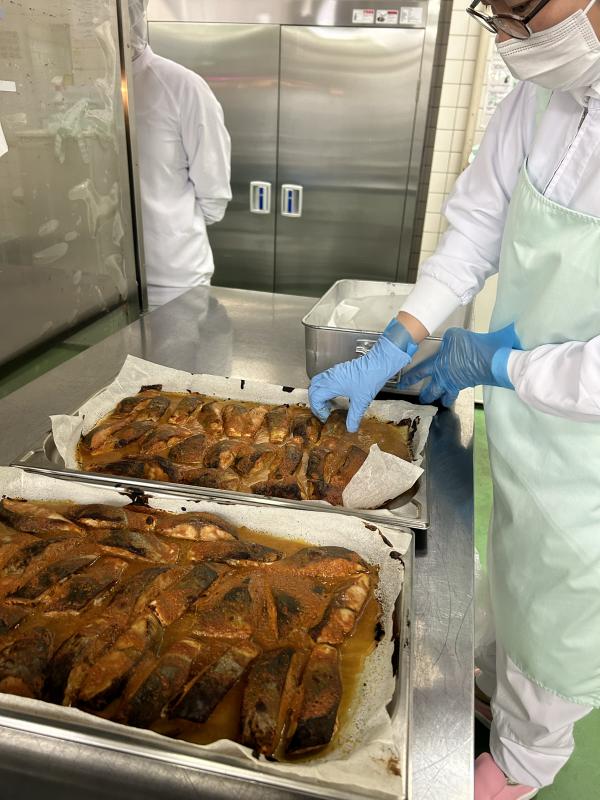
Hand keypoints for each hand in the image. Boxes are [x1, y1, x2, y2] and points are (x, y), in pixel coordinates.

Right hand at [309, 319, 417, 431]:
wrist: (379, 363)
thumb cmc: (369, 380)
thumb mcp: (361, 402)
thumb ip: (354, 417)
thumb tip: (350, 429)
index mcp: (331, 385)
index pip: (315, 398)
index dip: (318, 410)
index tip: (327, 417)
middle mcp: (329, 377)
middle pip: (312, 389)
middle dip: (315, 403)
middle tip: (324, 413)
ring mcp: (333, 372)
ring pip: (317, 382)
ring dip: (319, 394)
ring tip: (329, 404)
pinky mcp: (339, 369)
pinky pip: (325, 378)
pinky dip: (325, 388)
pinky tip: (336, 395)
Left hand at [397, 323, 521, 406]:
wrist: (490, 359)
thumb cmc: (469, 346)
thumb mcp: (454, 336)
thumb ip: (447, 340)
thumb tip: (448, 343)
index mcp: (437, 365)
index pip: (419, 373)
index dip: (410, 379)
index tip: (401, 385)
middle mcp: (445, 378)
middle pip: (432, 391)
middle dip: (426, 396)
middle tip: (422, 400)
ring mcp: (459, 383)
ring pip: (447, 395)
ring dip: (443, 399)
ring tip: (442, 401)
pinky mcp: (471, 383)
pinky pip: (460, 389)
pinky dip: (458, 389)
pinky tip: (460, 385)